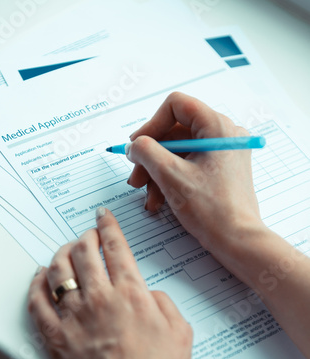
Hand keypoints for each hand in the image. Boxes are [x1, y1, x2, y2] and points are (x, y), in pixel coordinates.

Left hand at [28, 208, 191, 358]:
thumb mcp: (181, 335)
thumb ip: (166, 306)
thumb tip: (152, 295)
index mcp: (132, 294)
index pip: (116, 248)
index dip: (108, 227)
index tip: (103, 217)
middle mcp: (101, 299)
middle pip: (84, 253)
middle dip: (84, 237)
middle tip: (86, 235)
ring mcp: (76, 317)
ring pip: (59, 271)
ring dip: (60, 254)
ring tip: (63, 251)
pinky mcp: (57, 339)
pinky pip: (38, 303)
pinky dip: (36, 285)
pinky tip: (38, 278)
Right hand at [127, 91, 263, 260]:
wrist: (237, 240)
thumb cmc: (213, 210)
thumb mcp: (170, 175)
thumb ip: (146, 151)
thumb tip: (134, 144)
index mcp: (218, 127)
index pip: (176, 106)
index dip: (151, 125)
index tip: (137, 147)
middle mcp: (224, 135)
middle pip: (175, 132)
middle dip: (151, 157)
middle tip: (136, 178)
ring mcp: (224, 153)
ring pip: (180, 152)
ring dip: (158, 172)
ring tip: (148, 196)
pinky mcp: (221, 170)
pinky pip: (190, 165)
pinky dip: (172, 179)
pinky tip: (160, 200)